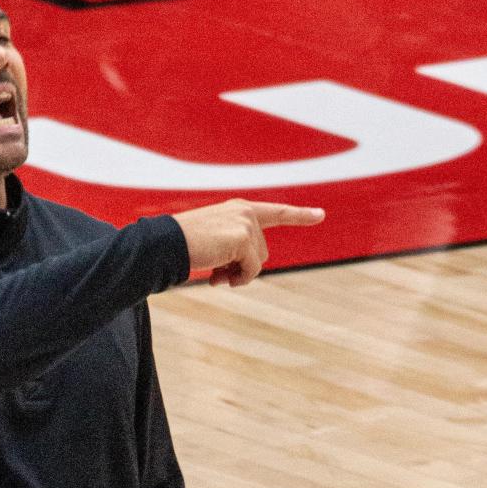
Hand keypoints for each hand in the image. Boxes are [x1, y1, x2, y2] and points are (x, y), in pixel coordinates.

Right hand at [171, 199, 324, 286]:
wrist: (165, 244)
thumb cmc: (183, 245)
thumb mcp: (213, 243)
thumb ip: (234, 251)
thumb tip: (243, 275)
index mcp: (238, 209)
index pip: (275, 212)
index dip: (299, 214)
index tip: (320, 215)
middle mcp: (245, 212)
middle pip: (263, 250)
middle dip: (243, 266)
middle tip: (218, 274)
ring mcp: (245, 223)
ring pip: (258, 261)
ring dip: (239, 274)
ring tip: (215, 275)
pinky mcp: (243, 238)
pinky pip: (252, 269)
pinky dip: (239, 278)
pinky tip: (218, 278)